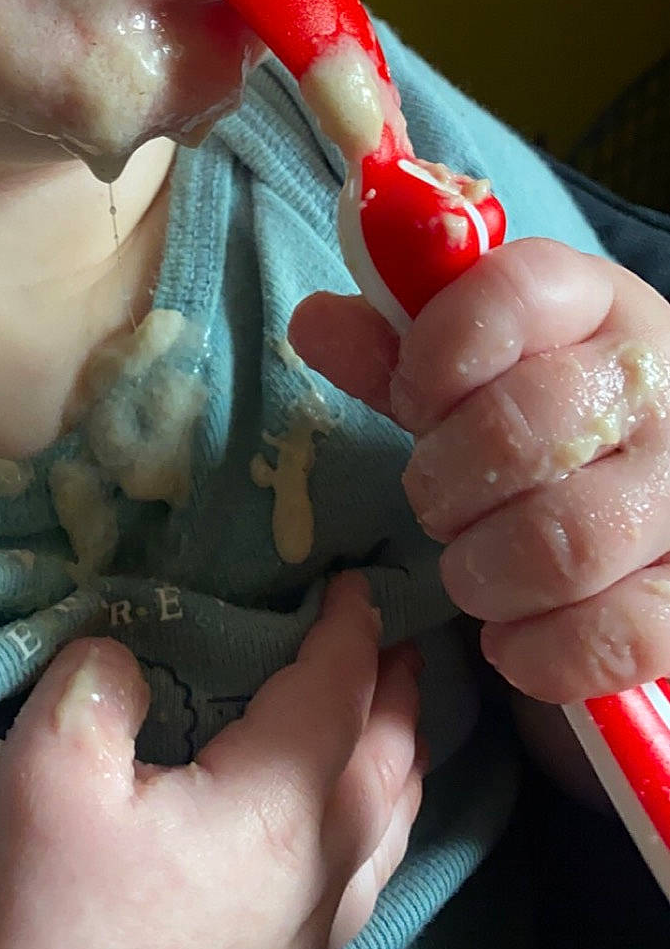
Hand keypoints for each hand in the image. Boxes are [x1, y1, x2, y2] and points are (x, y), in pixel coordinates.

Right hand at [0, 571, 421, 948]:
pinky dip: (377, 829)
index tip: (356, 581)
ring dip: (398, 761)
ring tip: (395, 720)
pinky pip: (364, 884)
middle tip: (402, 636)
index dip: (351, 628)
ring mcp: (313, 941)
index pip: (339, 692)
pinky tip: (352, 828)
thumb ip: (97, 680)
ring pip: (388, 831)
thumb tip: (120, 652)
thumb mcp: (49, 766)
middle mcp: (321, 875)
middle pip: (388, 761)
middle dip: (397, 690)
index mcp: (280, 809)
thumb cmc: (45, 913)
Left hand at [290, 240, 669, 705]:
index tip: (415, 401)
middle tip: (438, 504)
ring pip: (560, 545)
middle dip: (443, 485)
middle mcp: (652, 387)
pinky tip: (514, 637)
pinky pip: (614, 636)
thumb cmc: (553, 413)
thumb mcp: (484, 364)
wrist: (663, 484)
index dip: (434, 358)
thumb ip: (402, 349)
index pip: (506, 297)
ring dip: (483, 573)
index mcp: (594, 304)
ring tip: (473, 570)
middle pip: (516, 434)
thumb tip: (313, 325)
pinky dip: (540, 651)